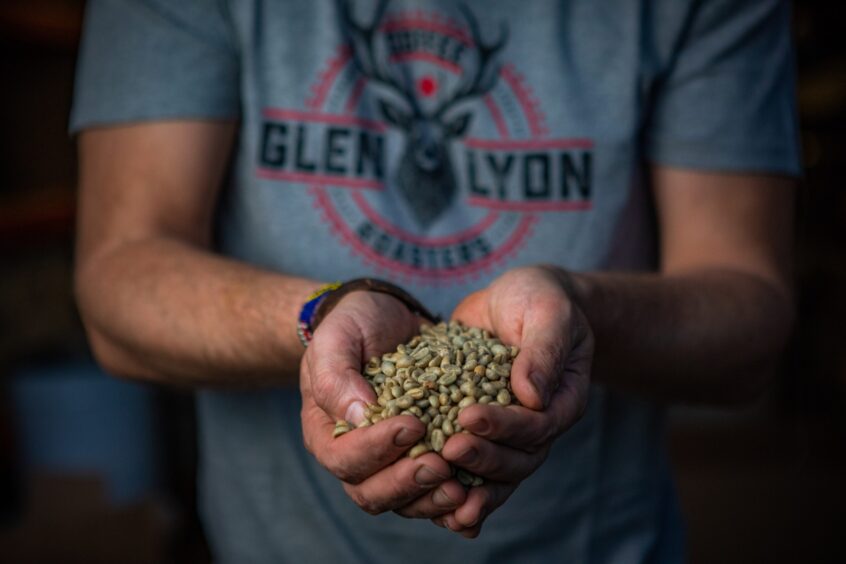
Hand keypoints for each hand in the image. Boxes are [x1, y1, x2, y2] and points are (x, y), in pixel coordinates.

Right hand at [300, 291, 467, 517]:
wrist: (385, 320)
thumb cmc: (353, 326)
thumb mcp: (337, 338)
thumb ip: (336, 376)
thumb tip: (358, 416)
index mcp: (326, 433)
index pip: (344, 459)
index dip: (376, 449)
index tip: (412, 425)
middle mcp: (355, 457)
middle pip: (372, 493)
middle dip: (408, 483)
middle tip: (442, 465)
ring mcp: (389, 464)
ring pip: (404, 501)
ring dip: (432, 499)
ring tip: (462, 487)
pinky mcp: (420, 459)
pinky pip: (431, 492)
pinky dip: (450, 498)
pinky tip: (476, 493)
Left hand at [434, 266, 592, 536]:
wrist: (516, 300)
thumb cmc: (537, 299)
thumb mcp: (546, 311)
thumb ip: (543, 350)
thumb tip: (531, 396)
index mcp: (561, 399)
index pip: (538, 425)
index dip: (505, 426)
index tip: (468, 416)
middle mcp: (539, 424)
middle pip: (518, 459)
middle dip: (483, 458)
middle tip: (448, 449)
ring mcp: (509, 432)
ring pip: (496, 473)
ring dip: (470, 484)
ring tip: (440, 489)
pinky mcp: (481, 430)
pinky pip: (474, 465)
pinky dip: (457, 485)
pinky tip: (433, 500)